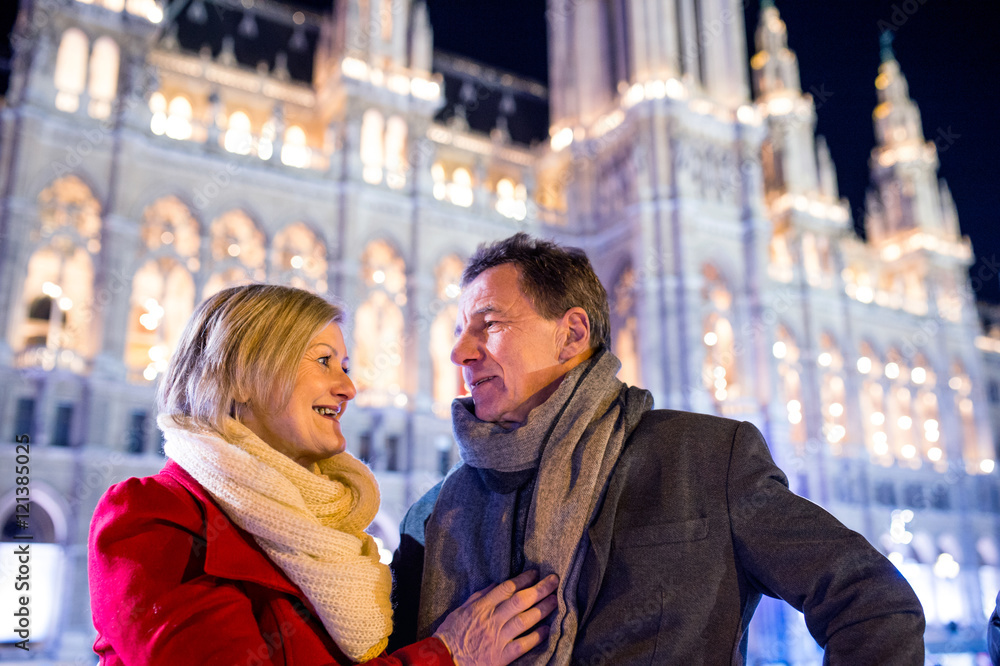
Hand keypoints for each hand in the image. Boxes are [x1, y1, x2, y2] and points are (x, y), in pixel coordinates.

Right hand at [433, 570, 558, 665]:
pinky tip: (547, 630)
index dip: (523, 579)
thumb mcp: (460, 610)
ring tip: (555, 600)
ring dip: (542, 609)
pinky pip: (523, 645)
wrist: (443, 661)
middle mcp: (492, 620)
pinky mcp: (501, 657)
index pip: (506, 588)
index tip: (535, 572)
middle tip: (554, 580)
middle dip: (539, 589)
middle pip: (520, 601)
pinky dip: (536, 637)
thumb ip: (478, 597)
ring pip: (525, 620)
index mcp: (481, 607)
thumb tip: (495, 584)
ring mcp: (497, 639)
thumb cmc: (450, 635)